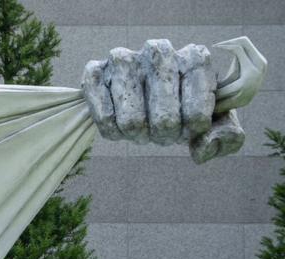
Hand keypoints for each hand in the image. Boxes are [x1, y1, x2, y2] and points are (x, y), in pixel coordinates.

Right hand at [82, 39, 243, 163]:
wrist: (138, 93)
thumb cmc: (181, 108)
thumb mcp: (214, 122)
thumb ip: (226, 136)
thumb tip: (204, 146)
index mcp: (194, 58)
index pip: (197, 108)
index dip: (192, 129)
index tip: (189, 130)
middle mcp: (158, 51)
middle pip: (164, 118)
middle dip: (164, 135)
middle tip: (162, 132)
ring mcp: (123, 59)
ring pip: (131, 121)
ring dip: (138, 135)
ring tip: (141, 129)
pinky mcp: (94, 72)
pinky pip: (103, 117)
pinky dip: (113, 132)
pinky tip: (120, 126)